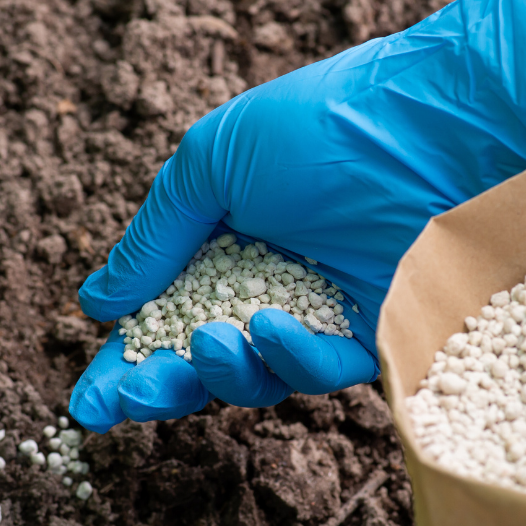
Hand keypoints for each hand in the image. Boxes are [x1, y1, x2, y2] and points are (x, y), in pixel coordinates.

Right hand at [70, 0, 525, 432]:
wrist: (438, 126)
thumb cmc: (323, 126)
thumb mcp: (213, 162)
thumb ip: (156, 237)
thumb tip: (97, 303)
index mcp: (226, 236)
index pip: (162, 310)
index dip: (126, 360)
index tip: (88, 400)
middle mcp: (272, 278)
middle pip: (203, 358)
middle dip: (160, 386)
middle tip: (126, 397)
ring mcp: (325, 309)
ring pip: (257, 378)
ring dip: (221, 372)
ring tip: (209, 342)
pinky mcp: (377, 333)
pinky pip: (322, 371)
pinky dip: (291, 358)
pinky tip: (271, 328)